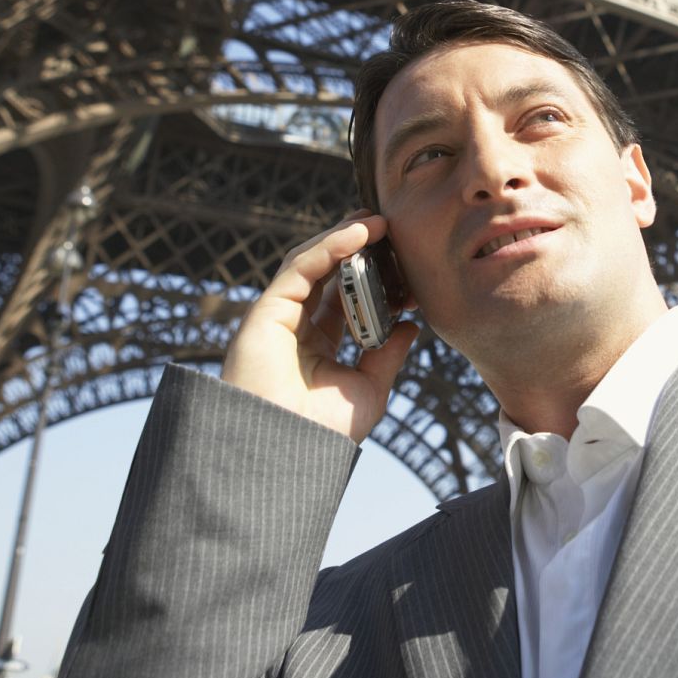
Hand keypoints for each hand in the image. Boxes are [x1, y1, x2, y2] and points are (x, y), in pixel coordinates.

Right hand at [221, 212, 419, 441]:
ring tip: (380, 221)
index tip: (406, 265)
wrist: (286, 456)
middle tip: (392, 229)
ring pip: (312, 263)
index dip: (374, 278)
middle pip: (328, 275)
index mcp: (318, 347)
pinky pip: (299, 267)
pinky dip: (329, 246)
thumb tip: (411, 327)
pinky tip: (359, 234)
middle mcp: (295, 328)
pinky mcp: (266, 310)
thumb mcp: (368, 390)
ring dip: (345, 238)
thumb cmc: (322, 433)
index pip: (345, 299)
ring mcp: (279, 318)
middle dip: (358, 249)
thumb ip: (387, 356)